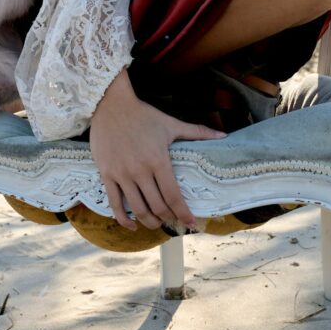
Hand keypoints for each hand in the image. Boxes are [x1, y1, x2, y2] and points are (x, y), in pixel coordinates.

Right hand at [87, 71, 223, 230]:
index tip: (192, 223)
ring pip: (137, 208)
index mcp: (158, 160)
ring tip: (157, 223)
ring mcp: (121, 174)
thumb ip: (197, 132)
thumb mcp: (171, 123)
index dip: (184, 213)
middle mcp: (140, 171)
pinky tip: (131, 224)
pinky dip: (123, 218)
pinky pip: (114, 203)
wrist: (109, 105)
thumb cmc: (142, 114)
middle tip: (174, 222)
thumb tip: (224, 136)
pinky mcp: (106, 174)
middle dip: (169, 219)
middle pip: (157, 206)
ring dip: (149, 222)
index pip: (173, 196)